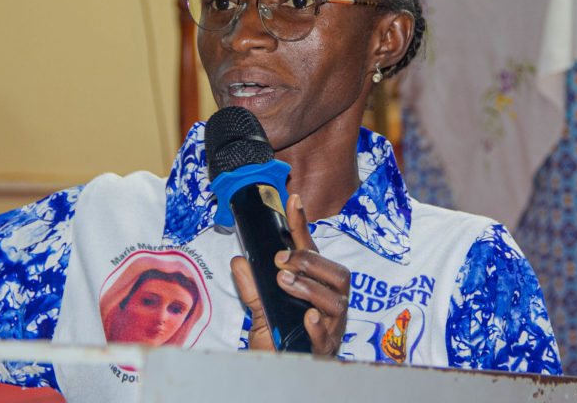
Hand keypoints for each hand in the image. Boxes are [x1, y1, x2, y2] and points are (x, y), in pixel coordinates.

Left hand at [231, 194, 349, 355]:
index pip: (311, 251)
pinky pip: (328, 336)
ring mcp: (332, 327)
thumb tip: (238, 261)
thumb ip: (252, 288)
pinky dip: (318, 326)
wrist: (283, 377)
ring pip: (336, 300)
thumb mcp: (261, 313)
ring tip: (285, 282)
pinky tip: (307, 318)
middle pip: (337, 273)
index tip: (292, 199)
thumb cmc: (280, 342)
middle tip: (281, 261)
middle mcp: (330, 303)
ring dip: (310, 287)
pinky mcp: (327, 350)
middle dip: (309, 261)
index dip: (302, 226)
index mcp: (316, 288)